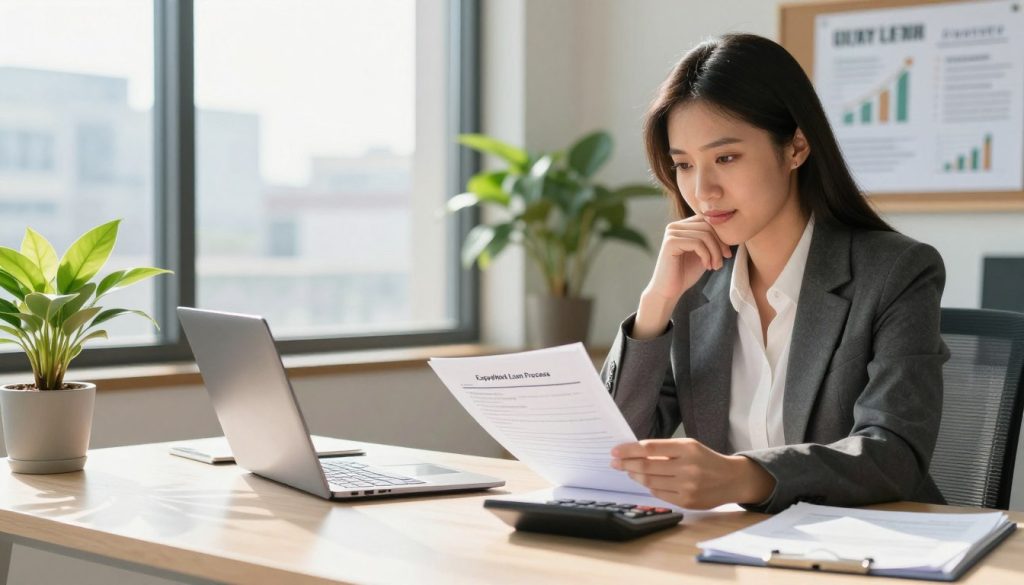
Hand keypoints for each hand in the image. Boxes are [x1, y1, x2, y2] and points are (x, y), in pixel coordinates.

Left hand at [610, 439, 774, 508]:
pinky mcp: (687, 502)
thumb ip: (665, 449)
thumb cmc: (705, 460)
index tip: (615, 451)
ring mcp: (687, 486)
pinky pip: (659, 494)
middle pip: (646, 466)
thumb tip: (634, 452)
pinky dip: (649, 487)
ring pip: (650, 482)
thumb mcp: (689, 447)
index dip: (629, 450)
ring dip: (634, 476)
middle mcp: (687, 467)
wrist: (731, 479)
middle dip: (626, 464)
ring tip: (628, 471)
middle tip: (614, 462)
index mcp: (687, 448)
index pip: (650, 447)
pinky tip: (645, 482)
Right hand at [632, 216, 730, 338]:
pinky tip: (706, 266)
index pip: (708, 220)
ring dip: (715, 252)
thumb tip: (733, 231)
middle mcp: (675, 226)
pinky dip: (707, 256)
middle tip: (723, 261)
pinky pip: (697, 243)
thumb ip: (712, 241)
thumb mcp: (704, 254)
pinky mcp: (670, 243)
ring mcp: (671, 233)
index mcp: (682, 226)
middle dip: (720, 245)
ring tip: (715, 266)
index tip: (727, 254)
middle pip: (708, 226)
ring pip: (705, 235)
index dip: (722, 236)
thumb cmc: (686, 273)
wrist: (669, 291)